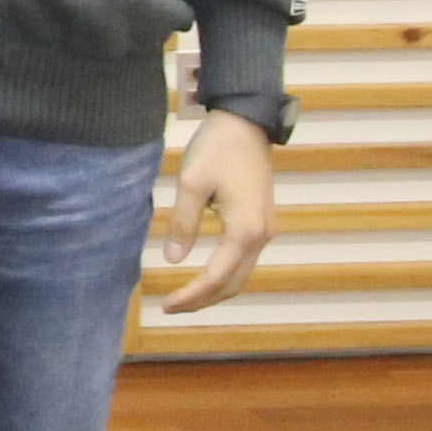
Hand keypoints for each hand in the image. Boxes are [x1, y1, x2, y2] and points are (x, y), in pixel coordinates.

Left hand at [153, 110, 276, 315]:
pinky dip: (225, 274)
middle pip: (234, 284)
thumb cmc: (217, 148)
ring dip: (215, 290)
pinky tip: (204, 275)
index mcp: (245, 230)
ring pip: (242, 274)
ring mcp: (265, 230)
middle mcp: (261, 236)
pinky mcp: (262, 222)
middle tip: (171, 308)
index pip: (216, 277)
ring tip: (185, 297)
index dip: (191, 295)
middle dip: (203, 300)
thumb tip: (172, 260)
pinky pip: (244, 260)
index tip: (166, 306)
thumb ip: (183, 224)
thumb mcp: (192, 183)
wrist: (247, 122)